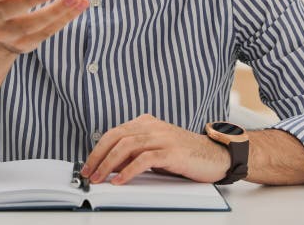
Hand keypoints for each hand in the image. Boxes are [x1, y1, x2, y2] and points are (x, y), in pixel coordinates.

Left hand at [80, 114, 229, 184]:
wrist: (215, 155)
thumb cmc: (185, 154)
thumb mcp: (156, 149)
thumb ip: (135, 152)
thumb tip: (109, 165)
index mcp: (146, 122)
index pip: (114, 132)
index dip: (98, 149)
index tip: (88, 164)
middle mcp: (152, 126)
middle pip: (117, 137)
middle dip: (98, 156)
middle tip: (88, 172)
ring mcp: (162, 137)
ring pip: (127, 146)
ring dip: (109, 163)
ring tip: (100, 178)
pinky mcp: (172, 151)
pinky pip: (145, 159)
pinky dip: (129, 170)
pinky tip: (120, 180)